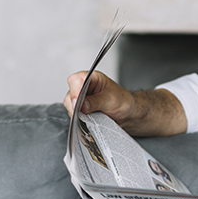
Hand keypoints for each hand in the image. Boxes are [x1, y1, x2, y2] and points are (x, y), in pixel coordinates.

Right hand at [63, 71, 186, 135]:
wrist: (128, 114)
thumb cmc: (123, 101)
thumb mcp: (112, 99)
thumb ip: (96, 101)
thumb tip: (82, 105)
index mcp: (92, 78)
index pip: (76, 80)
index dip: (75, 91)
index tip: (78, 103)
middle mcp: (84, 87)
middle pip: (70, 94)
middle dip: (76, 105)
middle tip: (85, 113)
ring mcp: (80, 99)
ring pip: (70, 106)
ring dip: (77, 114)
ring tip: (92, 116)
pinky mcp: (80, 110)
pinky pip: (73, 115)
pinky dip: (79, 120)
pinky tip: (88, 121)